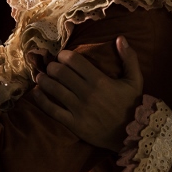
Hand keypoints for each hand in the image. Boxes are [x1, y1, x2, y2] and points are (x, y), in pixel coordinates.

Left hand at [33, 36, 142, 150]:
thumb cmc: (132, 104)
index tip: (61, 55)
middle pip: (60, 73)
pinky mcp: (74, 123)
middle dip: (52, 66)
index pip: (74, 60)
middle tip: (50, 66)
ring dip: (43, 80)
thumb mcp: (135, 80)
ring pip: (54, 89)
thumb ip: (129, 58)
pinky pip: (52, 110)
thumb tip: (120, 38)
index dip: (64, 55)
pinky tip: (36, 93)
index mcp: (100, 80)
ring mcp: (79, 109)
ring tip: (40, 76)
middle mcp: (87, 93)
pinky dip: (41, 99)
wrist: (132, 133)